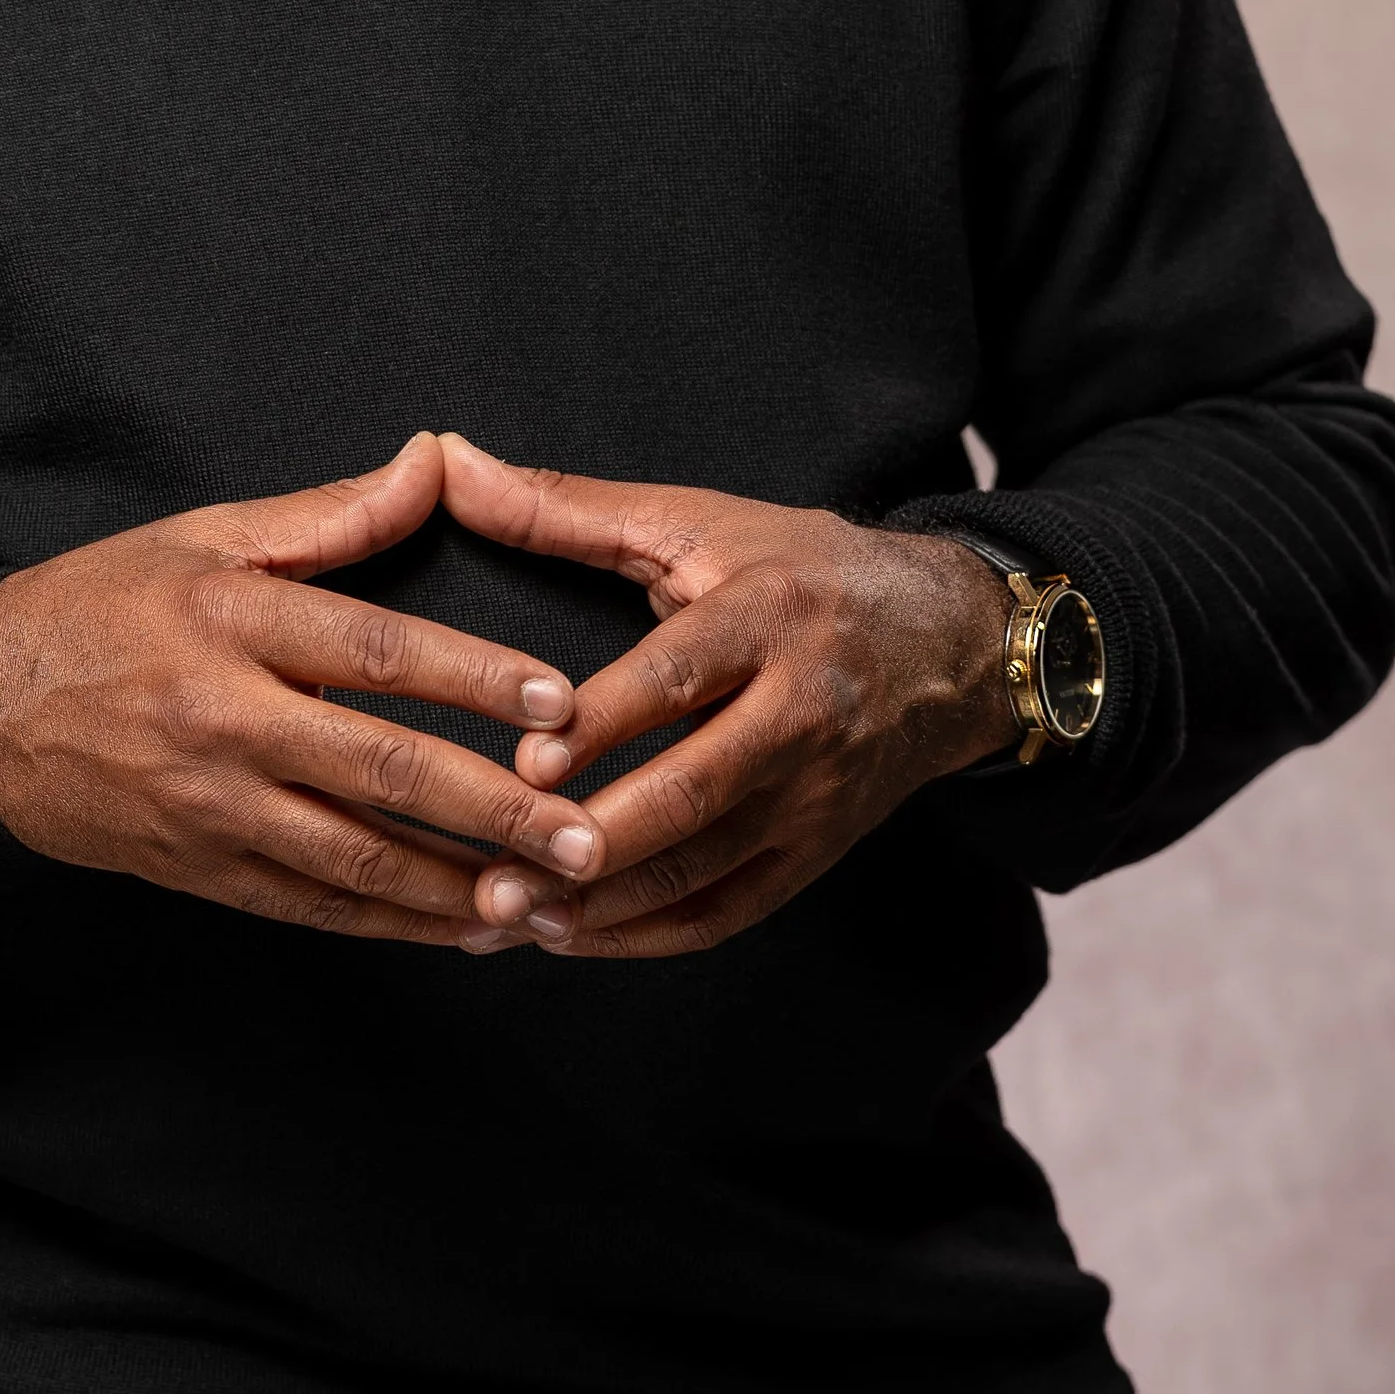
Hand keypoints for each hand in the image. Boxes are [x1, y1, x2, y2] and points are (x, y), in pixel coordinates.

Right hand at [0, 433, 603, 944]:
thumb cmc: (103, 607)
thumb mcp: (206, 535)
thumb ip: (334, 513)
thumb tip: (437, 459)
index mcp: (232, 621)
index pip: (375, 650)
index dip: (475, 678)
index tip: (562, 701)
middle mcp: (224, 720)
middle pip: (383, 770)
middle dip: (498, 809)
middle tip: (591, 833)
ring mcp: (213, 808)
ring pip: (359, 860)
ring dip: (463, 887)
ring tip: (553, 897)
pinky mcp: (205, 871)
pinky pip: (317, 907)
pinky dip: (399, 924)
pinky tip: (470, 928)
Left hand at [436, 436, 1014, 959]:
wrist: (947, 643)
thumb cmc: (801, 571)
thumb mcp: (696, 523)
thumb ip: (564, 506)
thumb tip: (447, 458)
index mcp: (768, 615)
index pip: (683, 674)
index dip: (606, 722)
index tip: (526, 764)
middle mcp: (802, 710)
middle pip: (697, 789)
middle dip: (598, 838)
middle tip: (502, 869)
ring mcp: (815, 792)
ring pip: (707, 866)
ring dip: (607, 900)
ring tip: (512, 911)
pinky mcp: (816, 851)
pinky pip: (729, 911)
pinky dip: (648, 934)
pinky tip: (571, 934)